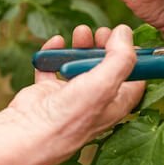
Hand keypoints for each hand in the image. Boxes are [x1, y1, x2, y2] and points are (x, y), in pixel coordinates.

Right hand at [1, 24, 144, 164]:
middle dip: (105, 47)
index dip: (134, 59)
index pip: (134, 80)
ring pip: (79, 66)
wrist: (28, 133)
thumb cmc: (70, 116)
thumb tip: (124, 32)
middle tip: (102, 32)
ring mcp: (70, 97)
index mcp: (114, 105)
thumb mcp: (105, 85)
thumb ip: (120, 58)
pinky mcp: (48, 92)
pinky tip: (55, 43)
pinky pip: (51, 67)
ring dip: (81, 46)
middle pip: (106, 69)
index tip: (128, 39)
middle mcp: (94, 102)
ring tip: (81, 31)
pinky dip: (53, 53)